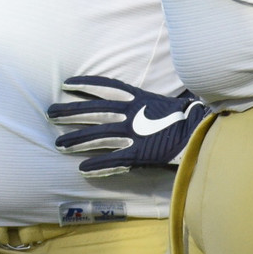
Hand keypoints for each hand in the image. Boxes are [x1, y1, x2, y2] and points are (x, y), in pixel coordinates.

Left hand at [50, 74, 210, 176]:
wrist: (203, 133)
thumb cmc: (184, 117)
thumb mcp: (160, 102)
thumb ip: (142, 101)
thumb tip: (131, 98)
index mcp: (136, 98)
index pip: (104, 87)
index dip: (84, 84)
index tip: (66, 84)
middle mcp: (129, 114)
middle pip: (92, 111)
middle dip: (69, 112)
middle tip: (49, 113)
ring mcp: (132, 134)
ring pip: (97, 136)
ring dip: (76, 140)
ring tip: (58, 145)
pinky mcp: (138, 153)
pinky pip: (113, 160)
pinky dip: (97, 165)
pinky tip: (82, 169)